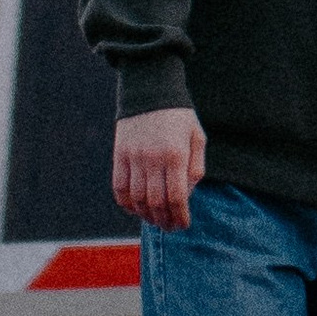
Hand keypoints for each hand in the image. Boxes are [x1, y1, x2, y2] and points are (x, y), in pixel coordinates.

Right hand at [113, 107, 206, 229]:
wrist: (151, 88)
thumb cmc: (179, 116)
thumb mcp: (197, 137)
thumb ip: (195, 168)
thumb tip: (186, 196)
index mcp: (175, 154)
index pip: (177, 197)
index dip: (180, 217)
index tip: (183, 225)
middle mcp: (153, 158)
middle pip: (156, 202)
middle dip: (164, 221)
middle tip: (170, 227)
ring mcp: (133, 157)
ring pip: (137, 199)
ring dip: (146, 215)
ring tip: (155, 220)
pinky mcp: (119, 155)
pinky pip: (119, 188)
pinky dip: (127, 204)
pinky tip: (136, 209)